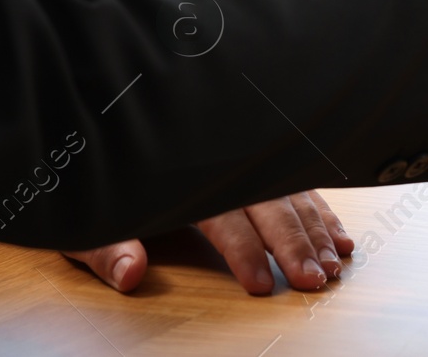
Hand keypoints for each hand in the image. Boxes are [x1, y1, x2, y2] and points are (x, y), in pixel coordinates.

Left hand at [63, 190, 351, 294]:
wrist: (105, 142)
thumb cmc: (98, 189)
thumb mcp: (86, 222)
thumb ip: (109, 248)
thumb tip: (131, 274)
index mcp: (185, 184)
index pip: (224, 219)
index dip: (245, 253)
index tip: (262, 285)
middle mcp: (222, 172)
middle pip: (270, 206)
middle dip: (297, 244)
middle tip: (316, 279)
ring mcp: (245, 168)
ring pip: (292, 195)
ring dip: (317, 231)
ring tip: (334, 264)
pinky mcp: (258, 170)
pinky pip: (299, 187)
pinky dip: (323, 212)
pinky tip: (340, 236)